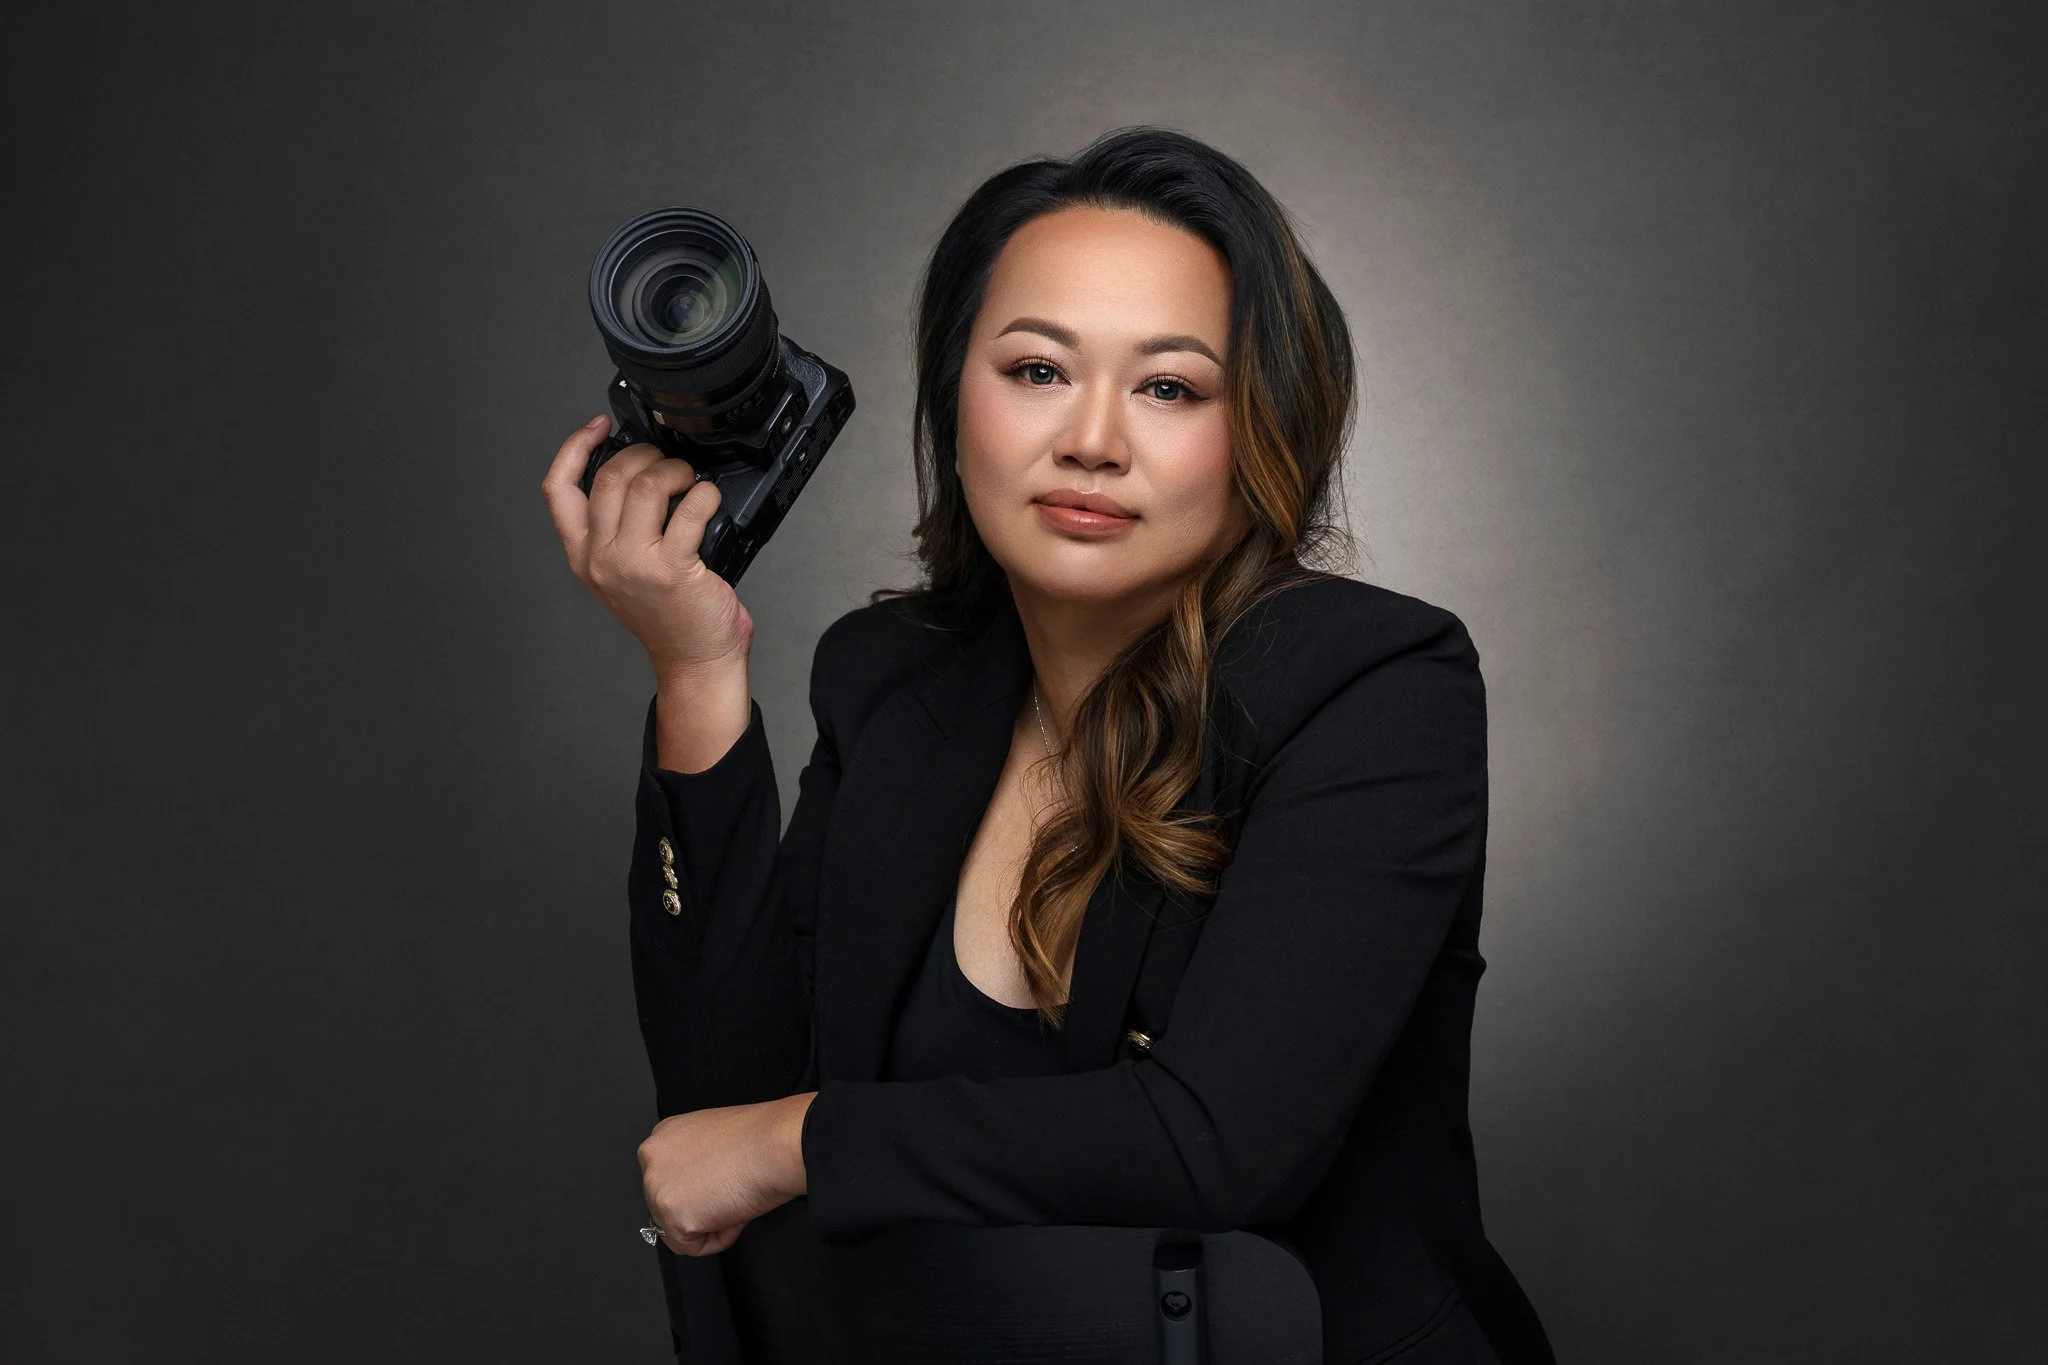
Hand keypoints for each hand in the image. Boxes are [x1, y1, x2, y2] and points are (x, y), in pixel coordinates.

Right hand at [540, 415, 754, 677]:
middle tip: (666, 463)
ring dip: (674, 470)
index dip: (574, 448)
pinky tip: (709, 499)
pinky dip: (705, 494)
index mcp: (583, 555)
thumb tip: (636, 472)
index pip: (557, 490)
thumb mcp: (622, 572)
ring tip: (689, 480)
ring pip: (645, 485)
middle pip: (608, 477)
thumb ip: (616, 529)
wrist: (694, 659)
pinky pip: (689, 508)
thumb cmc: (669, 616)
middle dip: (643, 455)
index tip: (598, 427)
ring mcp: (634, 564)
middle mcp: (601, 558)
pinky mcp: (671, 569)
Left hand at [640, 1092, 815, 1256]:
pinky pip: (693, 1247)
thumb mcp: (713, 1140)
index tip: (717, 1186)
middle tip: (728, 1193)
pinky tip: (735, 1210)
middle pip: (667, 1206)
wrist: (775, 1145)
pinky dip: (720, 1238)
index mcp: (663, 1136)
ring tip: (734, 1198)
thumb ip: (693, 1162)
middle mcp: (652, 1159)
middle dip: (700, 1208)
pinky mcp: (673, 1216)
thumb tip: (696, 1189)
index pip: (668, 1181)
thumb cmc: (760, 1138)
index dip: (698, 1190)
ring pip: (678, 1229)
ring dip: (710, 1223)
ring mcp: (657, 1189)